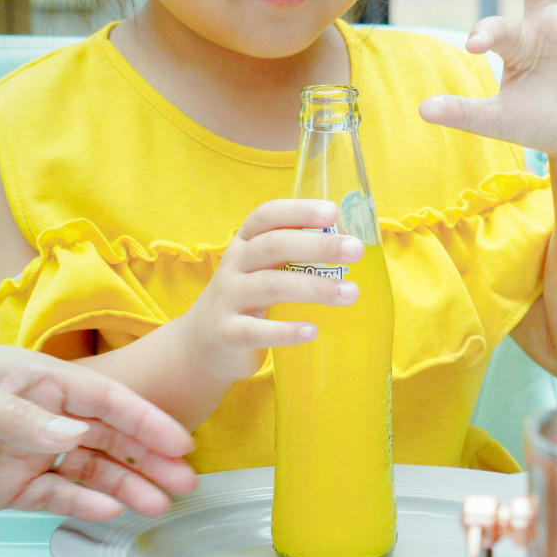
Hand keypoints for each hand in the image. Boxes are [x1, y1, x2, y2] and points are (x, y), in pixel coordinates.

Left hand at [0, 343, 196, 519]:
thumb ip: (18, 414)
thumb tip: (71, 433)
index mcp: (39, 380)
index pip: (105, 399)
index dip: (146, 419)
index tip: (179, 441)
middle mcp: (43, 415)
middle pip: (109, 436)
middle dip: (150, 458)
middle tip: (185, 481)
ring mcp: (29, 453)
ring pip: (91, 470)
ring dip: (126, 486)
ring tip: (157, 505)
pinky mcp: (10, 488)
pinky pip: (56, 496)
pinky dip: (84, 505)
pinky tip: (109, 512)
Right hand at [181, 199, 363, 386]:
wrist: (200, 346)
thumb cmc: (245, 298)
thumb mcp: (260, 269)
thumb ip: (292, 254)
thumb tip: (348, 242)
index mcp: (244, 243)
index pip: (266, 216)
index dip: (298, 211)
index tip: (332, 211)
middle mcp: (234, 265)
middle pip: (273, 246)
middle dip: (317, 245)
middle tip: (356, 250)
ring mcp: (228, 299)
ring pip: (270, 286)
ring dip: (314, 288)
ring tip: (350, 293)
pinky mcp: (227, 334)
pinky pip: (256, 330)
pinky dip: (285, 330)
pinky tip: (312, 330)